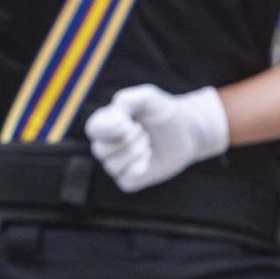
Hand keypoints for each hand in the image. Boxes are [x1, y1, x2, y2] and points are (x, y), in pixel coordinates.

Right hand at [85, 85, 228, 191]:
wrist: (187, 131)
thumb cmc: (163, 111)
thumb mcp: (148, 97)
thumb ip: (127, 99)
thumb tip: (115, 120)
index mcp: (105, 124)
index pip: (93, 129)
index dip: (109, 128)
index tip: (129, 122)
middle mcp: (107, 145)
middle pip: (100, 150)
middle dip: (127, 140)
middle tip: (143, 131)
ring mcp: (117, 164)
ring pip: (112, 166)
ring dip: (135, 153)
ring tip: (148, 143)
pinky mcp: (131, 179)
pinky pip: (126, 181)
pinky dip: (139, 169)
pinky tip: (149, 159)